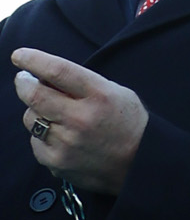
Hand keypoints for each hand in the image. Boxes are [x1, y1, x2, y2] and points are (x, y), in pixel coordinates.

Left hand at [13, 50, 148, 195]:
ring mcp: (67, 144)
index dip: (33, 60)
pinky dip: (41, 135)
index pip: (58, 71)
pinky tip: (58, 135)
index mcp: (99, 95)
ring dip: (35, 110)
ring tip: (51, 112)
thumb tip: (44, 76)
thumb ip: (82, 83)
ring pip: (31, 119)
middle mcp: (81, 119)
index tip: (19, 55)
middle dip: (23, 83)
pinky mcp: (57, 163)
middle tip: (23, 79)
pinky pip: (35, 142)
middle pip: (35, 96)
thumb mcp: (115, 92)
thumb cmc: (127, 123)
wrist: (139, 164)